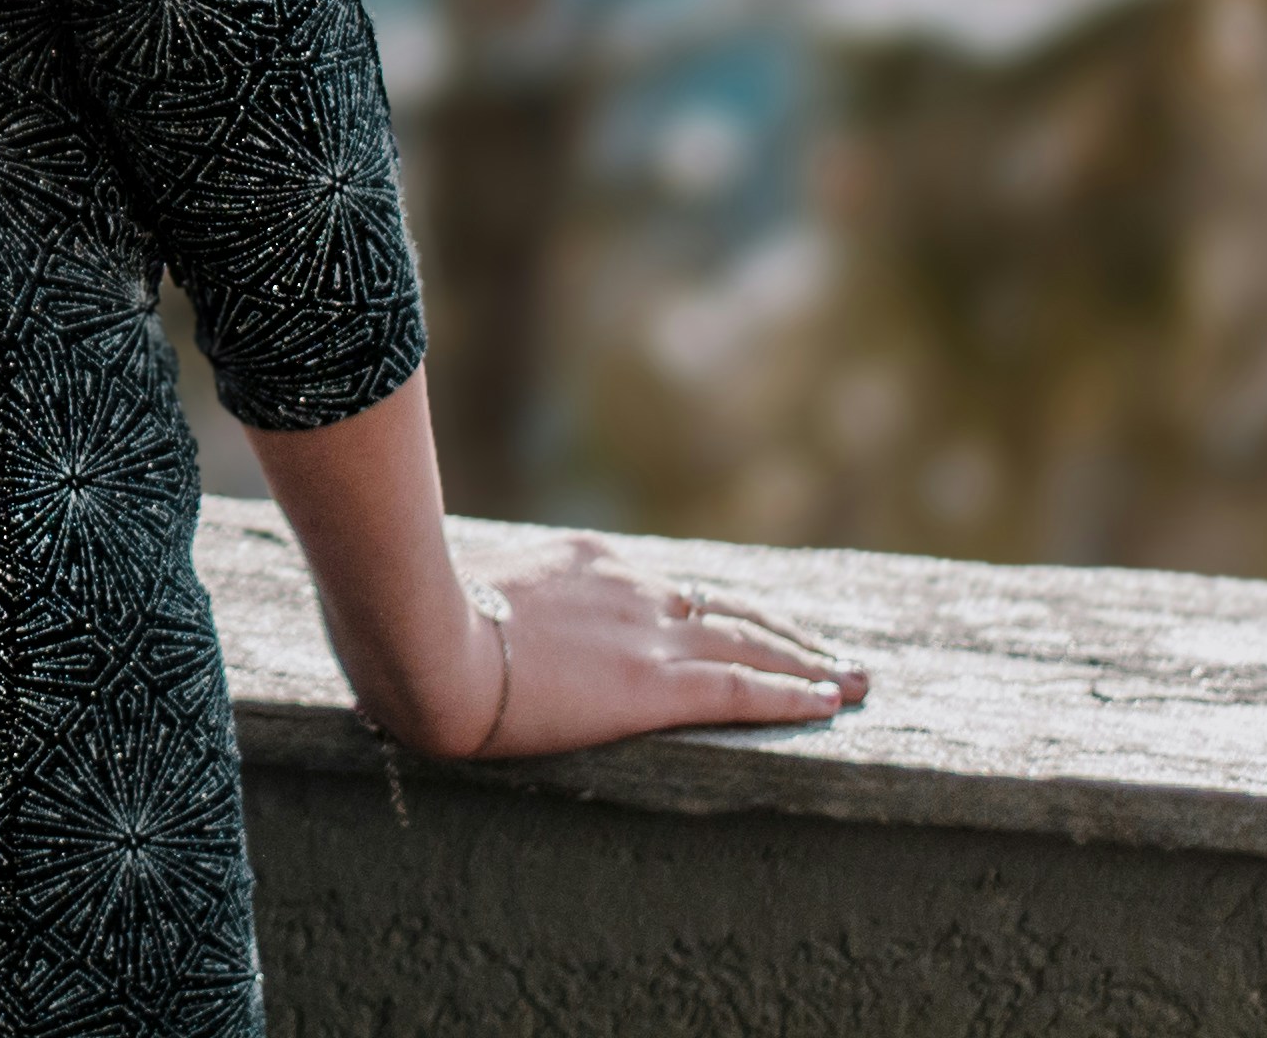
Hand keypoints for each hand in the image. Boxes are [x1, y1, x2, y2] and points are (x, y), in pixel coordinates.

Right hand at [456, 530, 864, 755]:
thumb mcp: (451, 590)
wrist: (423, 635)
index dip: (719, 610)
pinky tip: (830, 703)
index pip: (671, 589)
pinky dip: (793, 695)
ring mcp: (647, 633)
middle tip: (833, 654)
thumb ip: (475, 600)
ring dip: (809, 664)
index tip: (747, 624)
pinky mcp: (656, 684)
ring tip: (853, 681)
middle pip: (728, 610)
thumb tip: (439, 618)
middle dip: (785, 633)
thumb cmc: (413, 616)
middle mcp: (630, 588)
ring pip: (751, 647)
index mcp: (584, 562)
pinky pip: (744, 690)